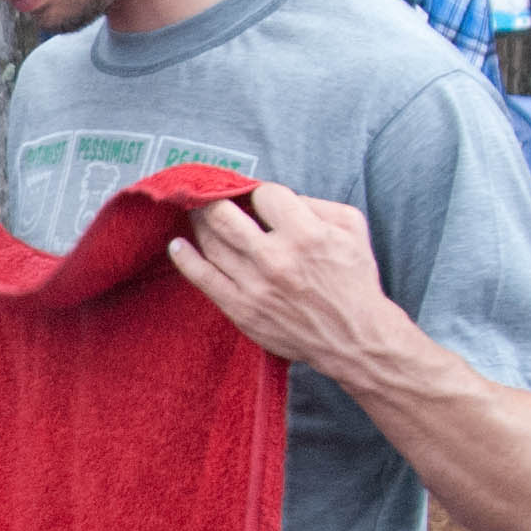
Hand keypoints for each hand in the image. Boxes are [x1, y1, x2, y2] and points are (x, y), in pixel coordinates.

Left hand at [166, 183, 403, 380]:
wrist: (353, 337)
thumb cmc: (353, 280)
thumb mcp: (351, 229)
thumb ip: (316, 204)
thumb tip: (279, 198)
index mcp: (306, 234)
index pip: (264, 195)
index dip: (259, 193)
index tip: (256, 200)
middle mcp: (276, 258)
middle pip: (225, 214)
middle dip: (215, 199)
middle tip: (211, 197)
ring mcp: (254, 285)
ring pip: (211, 242)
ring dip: (200, 223)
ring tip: (198, 215)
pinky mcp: (241, 308)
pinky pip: (203, 277)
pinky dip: (185, 257)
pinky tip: (177, 245)